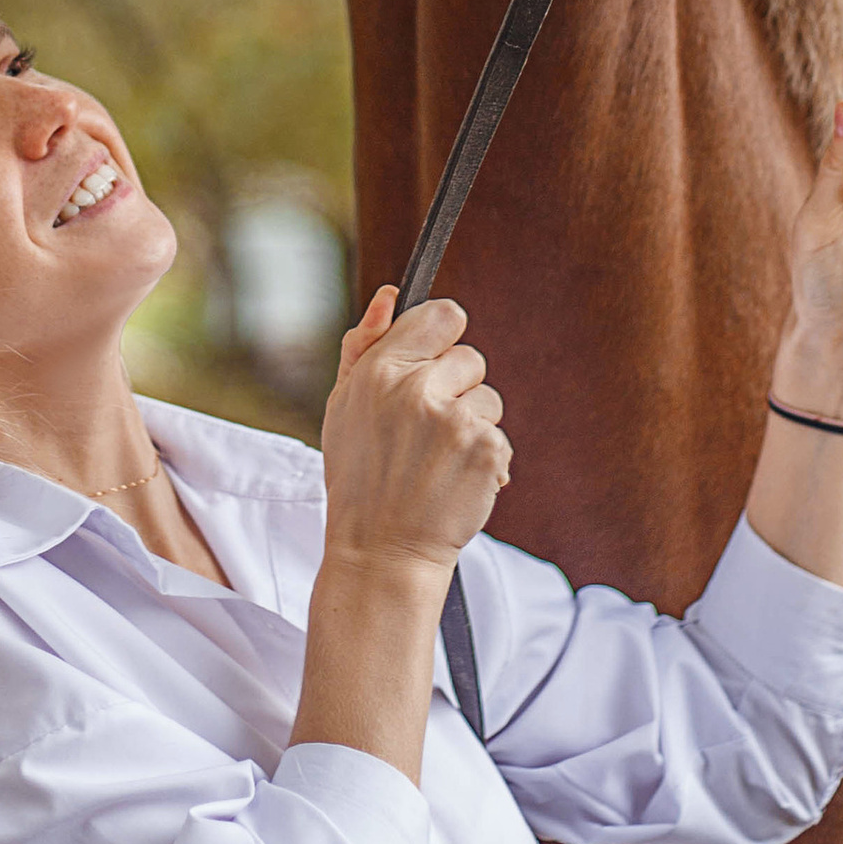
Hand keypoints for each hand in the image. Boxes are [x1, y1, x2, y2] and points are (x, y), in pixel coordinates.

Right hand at [318, 289, 511, 579]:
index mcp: (380, 370)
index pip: (442, 316)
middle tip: (425, 432)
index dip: (442, 339)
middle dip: (456, 388)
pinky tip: (455, 480)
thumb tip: (389, 293)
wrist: (382, 550)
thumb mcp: (343, 406)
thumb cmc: (359, 476)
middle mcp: (417, 389)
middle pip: (471, 357)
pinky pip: (499, 436)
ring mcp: (455, 420)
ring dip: (472, 425)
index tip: (434, 363)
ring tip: (437, 460)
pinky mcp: (486, 449)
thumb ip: (363, 343)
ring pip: (488, 399)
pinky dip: (485, 459)